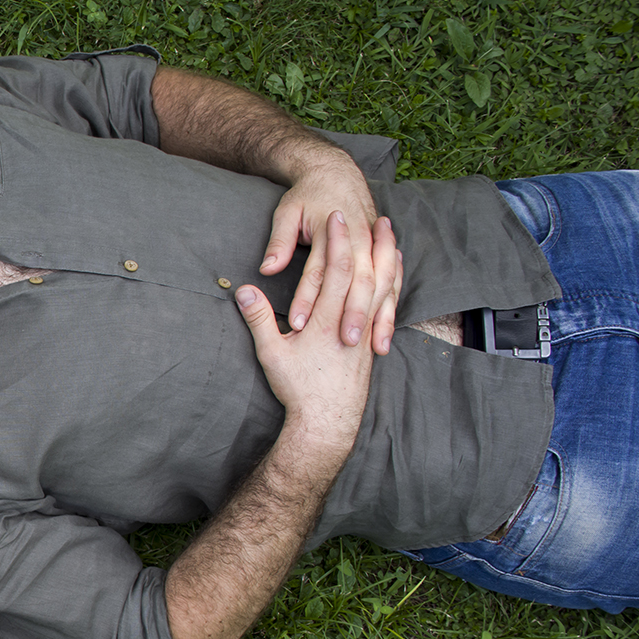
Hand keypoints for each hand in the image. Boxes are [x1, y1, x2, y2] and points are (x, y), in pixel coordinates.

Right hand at [239, 211, 389, 458]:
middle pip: (369, 274)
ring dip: (390, 260)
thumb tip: (245, 290)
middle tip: (378, 217)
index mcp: (326, 320)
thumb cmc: (297, 388)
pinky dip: (393, 285)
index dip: (337, 241)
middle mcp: (351, 322)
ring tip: (393, 238)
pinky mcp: (371, 342)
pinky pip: (387, 305)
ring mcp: (366, 332)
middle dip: (373, 244)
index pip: (335, 270)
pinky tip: (394, 276)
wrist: (327, 421)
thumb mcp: (271, 353)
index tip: (336, 216)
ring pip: (384, 289)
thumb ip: (259, 318)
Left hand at [259, 152, 398, 354]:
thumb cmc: (308, 195)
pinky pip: (391, 289)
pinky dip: (389, 313)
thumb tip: (267, 269)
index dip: (307, 298)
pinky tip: (383, 339)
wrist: (336, 172)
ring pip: (380, 288)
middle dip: (352, 314)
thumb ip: (279, 242)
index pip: (318, 271)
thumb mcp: (287, 211)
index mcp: (333, 232)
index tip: (297, 325)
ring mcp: (373, 249)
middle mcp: (358, 242)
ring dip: (377, 318)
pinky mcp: (381, 255)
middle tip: (343, 343)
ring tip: (373, 348)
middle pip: (356, 283)